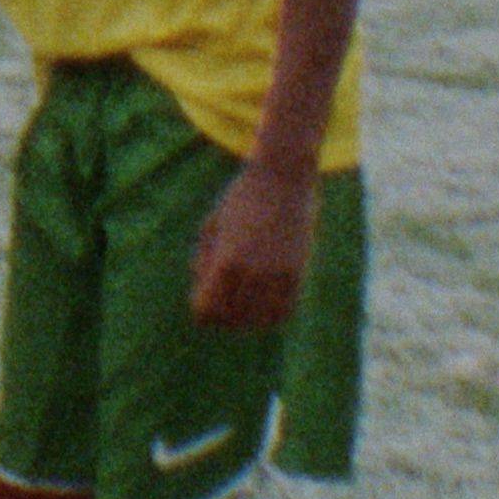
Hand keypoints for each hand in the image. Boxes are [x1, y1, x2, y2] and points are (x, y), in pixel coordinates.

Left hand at [188, 159, 316, 328]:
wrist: (283, 177)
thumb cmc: (241, 198)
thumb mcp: (212, 224)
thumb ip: (203, 259)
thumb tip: (201, 286)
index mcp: (226, 260)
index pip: (206, 309)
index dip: (201, 310)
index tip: (203, 300)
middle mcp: (252, 272)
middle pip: (230, 319)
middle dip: (221, 316)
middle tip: (221, 304)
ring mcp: (277, 275)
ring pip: (258, 321)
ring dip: (246, 318)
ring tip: (242, 306)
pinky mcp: (298, 273)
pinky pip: (283, 312)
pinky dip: (270, 315)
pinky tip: (263, 306)